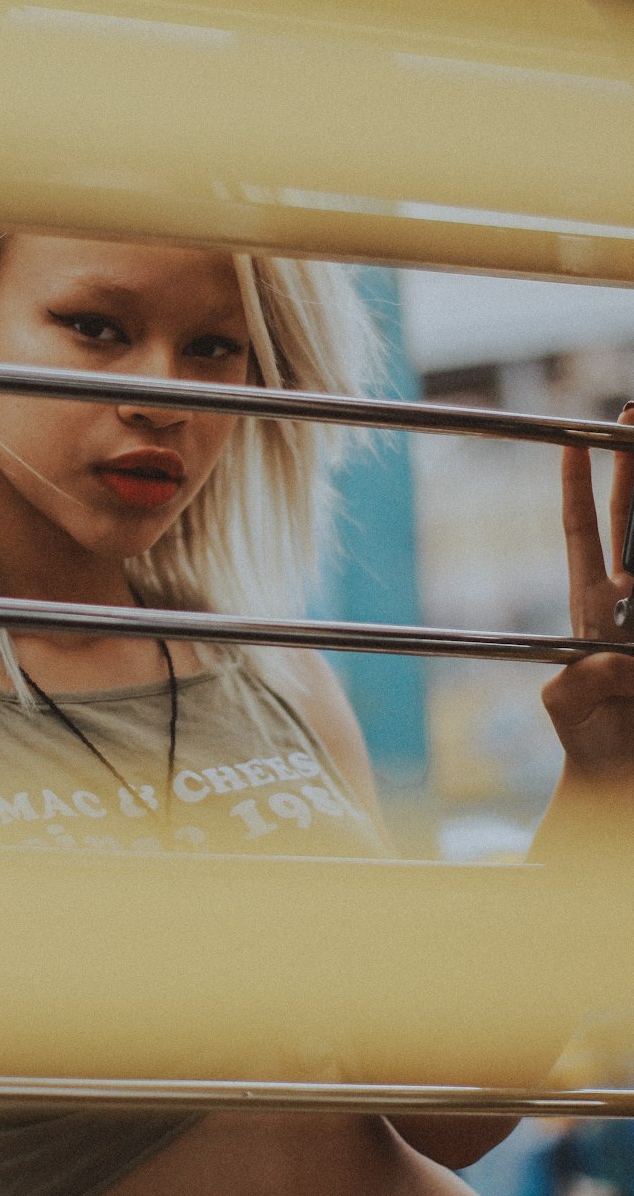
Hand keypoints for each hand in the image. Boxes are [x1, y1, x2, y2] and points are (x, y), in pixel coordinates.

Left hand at [542, 406, 633, 781]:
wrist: (619, 779)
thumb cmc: (589, 744)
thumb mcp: (569, 711)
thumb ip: (581, 687)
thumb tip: (612, 662)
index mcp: (590, 605)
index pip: (581, 531)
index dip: (576, 486)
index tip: (571, 440)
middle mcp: (629, 599)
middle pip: (632, 518)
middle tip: (631, 416)